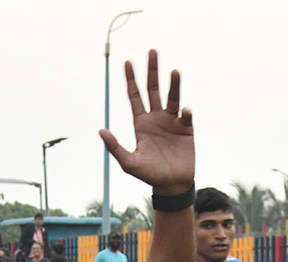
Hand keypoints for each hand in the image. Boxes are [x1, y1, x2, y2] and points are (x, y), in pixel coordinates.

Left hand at [99, 50, 193, 193]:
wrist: (170, 184)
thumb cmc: (148, 174)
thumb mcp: (128, 162)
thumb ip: (114, 147)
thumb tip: (101, 130)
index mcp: (141, 124)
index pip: (134, 97)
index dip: (131, 80)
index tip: (127, 62)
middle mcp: (156, 118)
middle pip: (153, 89)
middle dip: (151, 71)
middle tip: (152, 51)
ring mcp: (172, 121)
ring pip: (172, 97)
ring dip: (173, 84)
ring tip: (173, 71)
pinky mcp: (187, 128)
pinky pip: (186, 116)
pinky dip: (186, 112)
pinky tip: (185, 112)